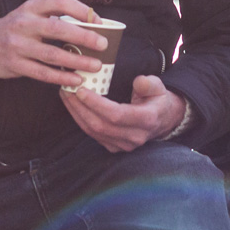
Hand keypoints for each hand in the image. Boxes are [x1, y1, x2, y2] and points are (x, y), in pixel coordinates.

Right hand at [0, 0, 106, 87]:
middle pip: (57, 29)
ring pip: (52, 55)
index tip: (98, 20)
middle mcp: (24, 24)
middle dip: (83, 37)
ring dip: (76, 61)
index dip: (81, 10)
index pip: (60, 2)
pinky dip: (61, 77)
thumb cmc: (15, 29)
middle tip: (103, 44)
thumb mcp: (30, 14)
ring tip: (95, 65)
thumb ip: (53, 17)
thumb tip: (90, 24)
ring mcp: (18, 45)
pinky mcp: (15, 65)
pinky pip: (42, 73)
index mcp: (31, 7)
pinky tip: (76, 79)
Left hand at [62, 74, 188, 152]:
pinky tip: (73, 106)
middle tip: (67, 89)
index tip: (81, 90)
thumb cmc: (158, 99)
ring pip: (93, 132)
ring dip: (77, 113)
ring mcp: (123, 145)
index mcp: (146, 120)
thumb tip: (138, 81)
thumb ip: (149, 84)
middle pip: (100, 125)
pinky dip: (80, 120)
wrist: (163, 120)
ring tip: (66, 95)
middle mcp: (134, 137)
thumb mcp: (159, 86)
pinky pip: (93, 135)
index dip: (96, 104)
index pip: (116, 115)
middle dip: (80, 107)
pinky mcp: (114, 147)